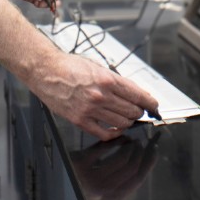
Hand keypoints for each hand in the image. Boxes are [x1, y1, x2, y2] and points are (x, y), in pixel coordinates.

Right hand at [30, 51, 160, 141]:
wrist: (46, 71)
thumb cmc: (69, 66)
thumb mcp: (98, 67)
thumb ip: (115, 80)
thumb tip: (134, 92)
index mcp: (107, 79)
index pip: (137, 95)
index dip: (149, 102)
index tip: (153, 105)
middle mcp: (100, 95)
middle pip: (132, 110)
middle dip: (139, 112)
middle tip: (139, 110)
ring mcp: (90, 110)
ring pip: (122, 123)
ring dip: (129, 121)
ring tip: (128, 117)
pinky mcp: (80, 120)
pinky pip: (104, 133)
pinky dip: (114, 133)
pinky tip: (116, 128)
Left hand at [70, 134, 159, 199]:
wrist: (58, 184)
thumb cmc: (84, 188)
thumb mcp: (104, 192)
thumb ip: (120, 184)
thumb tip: (142, 165)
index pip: (137, 180)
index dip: (148, 163)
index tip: (153, 151)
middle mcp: (101, 192)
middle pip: (131, 168)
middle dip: (140, 153)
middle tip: (143, 142)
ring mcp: (90, 177)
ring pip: (121, 158)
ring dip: (130, 146)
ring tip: (131, 139)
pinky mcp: (80, 162)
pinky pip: (104, 147)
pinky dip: (114, 140)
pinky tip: (117, 137)